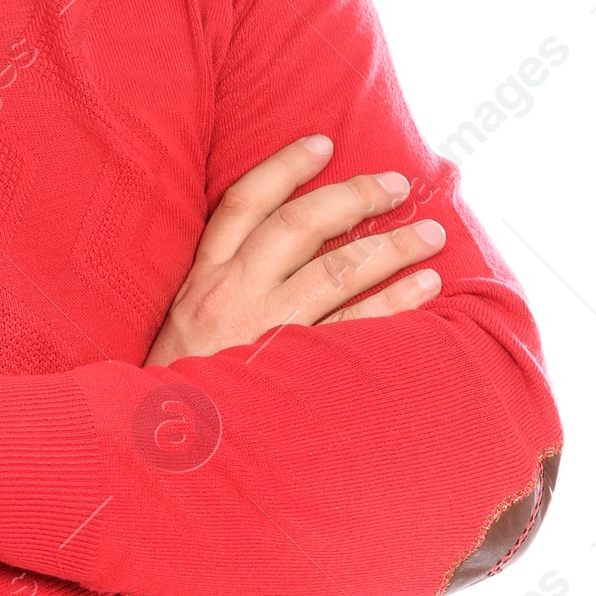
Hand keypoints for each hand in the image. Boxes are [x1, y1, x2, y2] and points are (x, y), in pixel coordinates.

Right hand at [146, 134, 444, 364]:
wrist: (164, 453)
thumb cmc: (181, 388)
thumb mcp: (182, 327)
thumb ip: (220, 287)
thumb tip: (281, 251)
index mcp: (202, 280)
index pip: (242, 203)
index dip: (285, 166)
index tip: (324, 142)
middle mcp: (232, 296)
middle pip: (299, 225)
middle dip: (354, 196)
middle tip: (398, 184)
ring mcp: (265, 332)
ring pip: (337, 269)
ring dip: (391, 246)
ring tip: (431, 234)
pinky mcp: (294, 370)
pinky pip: (358, 326)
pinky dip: (396, 300)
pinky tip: (426, 286)